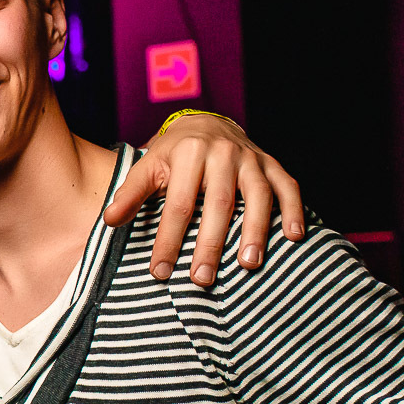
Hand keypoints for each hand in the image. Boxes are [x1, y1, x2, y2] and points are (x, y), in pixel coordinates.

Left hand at [105, 114, 304, 286]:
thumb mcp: (147, 168)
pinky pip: (288, 187)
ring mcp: (251, 159)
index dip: (168, 239)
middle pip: (218, 204)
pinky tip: (294, 238)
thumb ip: (129, 194)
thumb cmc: (173, 156)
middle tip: (202, 279)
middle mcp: (223, 153)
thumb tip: (108, 221)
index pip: (178, 204)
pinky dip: (294, 211)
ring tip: (248, 265)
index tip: (160, 271)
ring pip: (258, 196)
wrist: (205, 123)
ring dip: (256, 231)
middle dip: (210, 244)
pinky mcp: (272, 165)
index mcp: (189, 154)